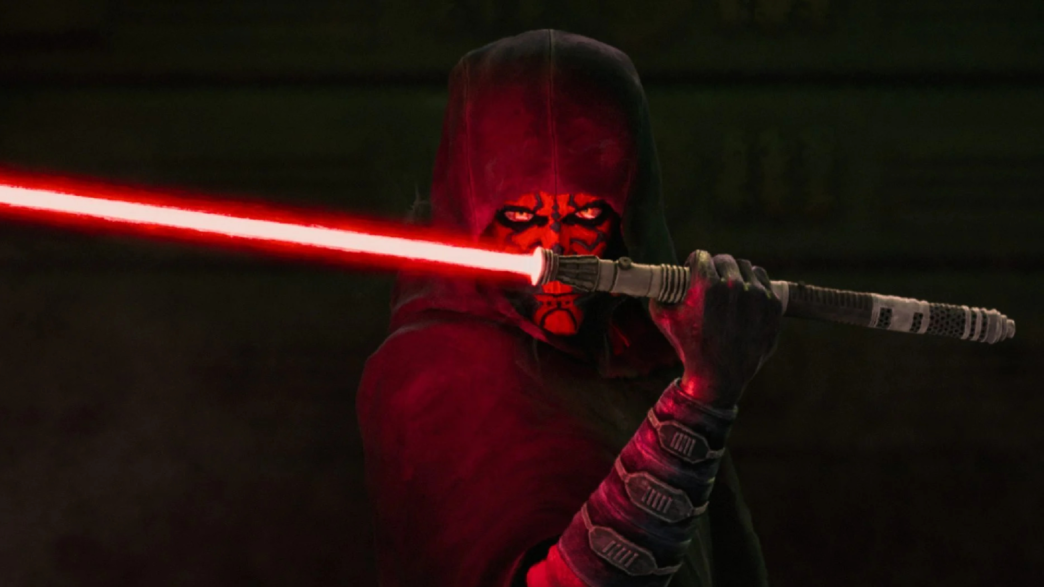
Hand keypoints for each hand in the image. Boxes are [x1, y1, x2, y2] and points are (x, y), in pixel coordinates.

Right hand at [649, 251, 782, 409]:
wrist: (719, 375)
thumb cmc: (690, 346)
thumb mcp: (663, 319)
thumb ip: (659, 294)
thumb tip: (660, 280)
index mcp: (707, 285)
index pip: (701, 256)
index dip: (694, 263)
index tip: (694, 271)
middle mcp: (734, 285)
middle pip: (724, 259)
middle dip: (715, 267)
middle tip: (711, 281)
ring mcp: (757, 294)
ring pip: (745, 267)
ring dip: (735, 273)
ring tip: (729, 287)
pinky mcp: (773, 304)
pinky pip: (763, 279)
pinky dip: (754, 283)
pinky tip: (746, 293)